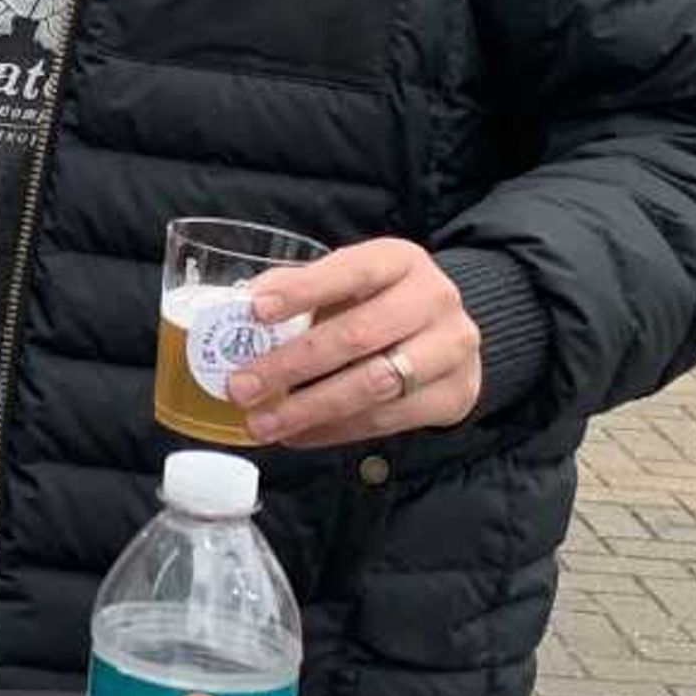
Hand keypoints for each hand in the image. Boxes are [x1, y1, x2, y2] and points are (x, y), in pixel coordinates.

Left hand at [218, 237, 483, 450]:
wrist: (447, 335)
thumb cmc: (378, 304)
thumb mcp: (346, 283)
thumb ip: (299, 288)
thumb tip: (239, 304)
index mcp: (399, 260)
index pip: (351, 270)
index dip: (303, 290)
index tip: (256, 310)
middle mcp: (434, 299)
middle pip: (358, 335)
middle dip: (291, 365)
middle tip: (241, 387)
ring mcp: (451, 348)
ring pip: (374, 384)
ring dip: (309, 409)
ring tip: (262, 423)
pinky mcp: (456, 394)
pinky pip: (387, 420)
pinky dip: (334, 431)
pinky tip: (296, 435)